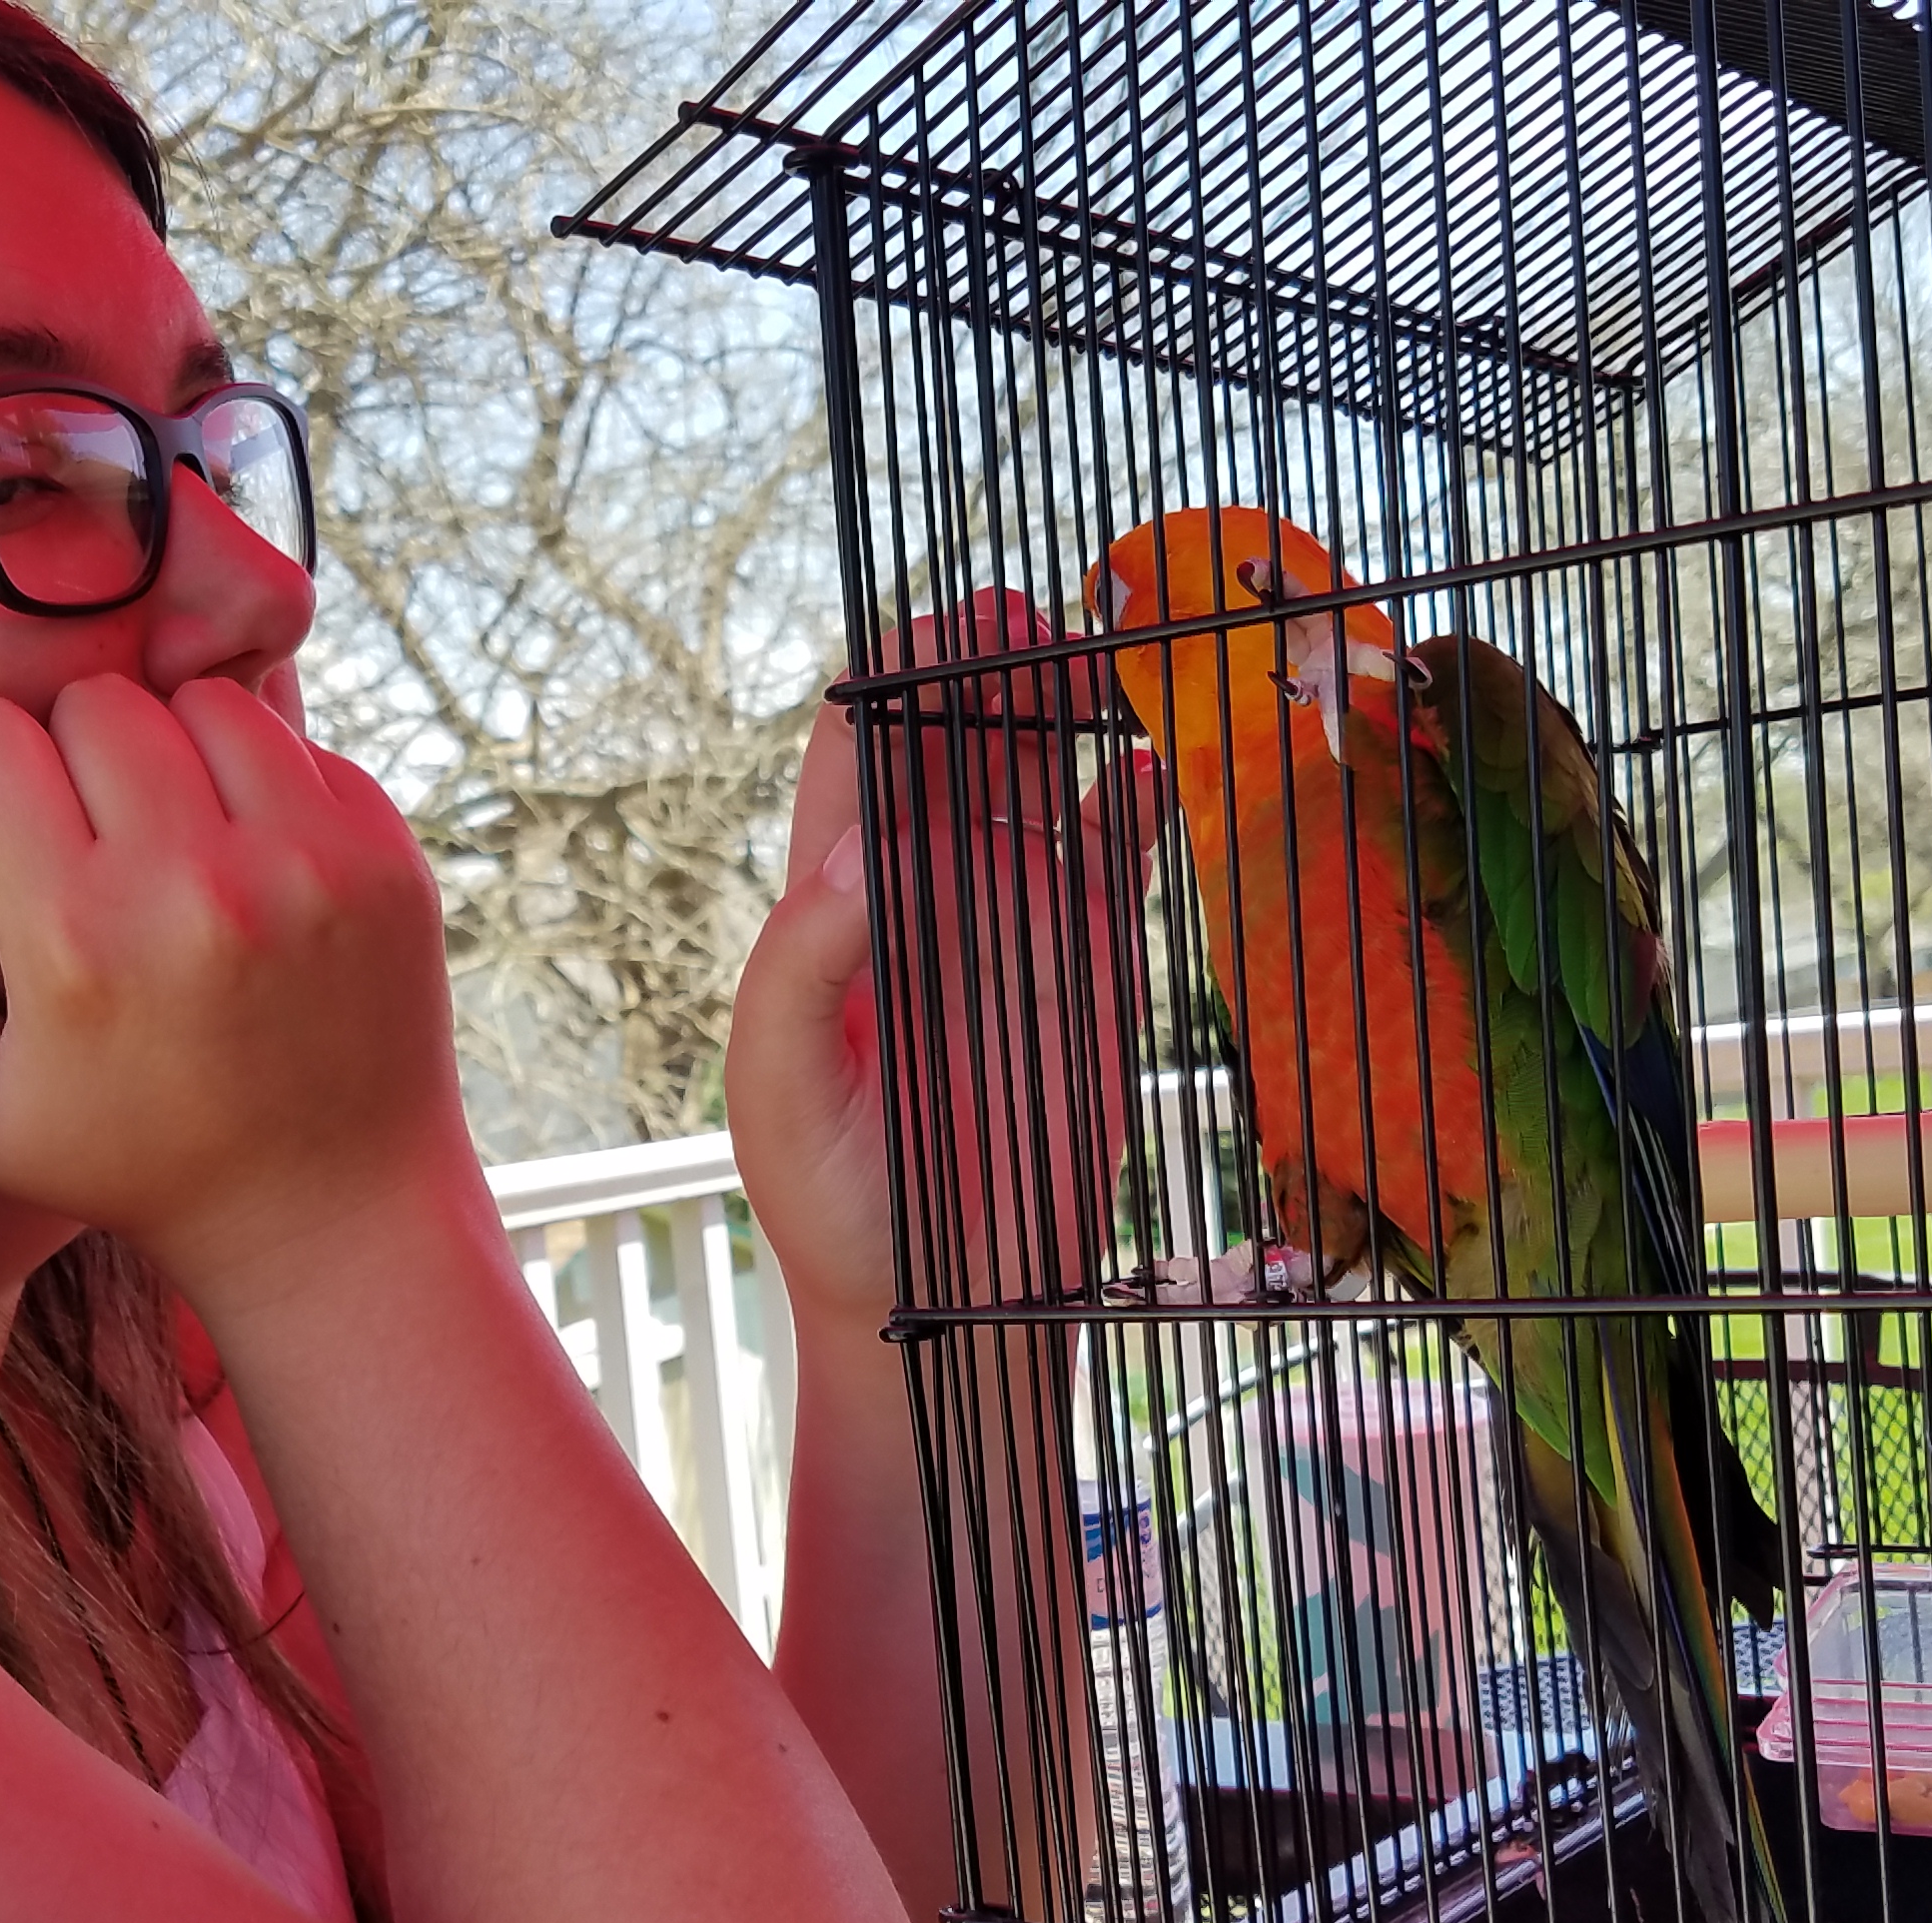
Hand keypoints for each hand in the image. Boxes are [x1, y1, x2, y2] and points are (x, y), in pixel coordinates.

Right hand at [0, 674, 467, 1294]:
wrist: (327, 1209)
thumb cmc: (126, 1156)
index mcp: (75, 943)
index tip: (6, 851)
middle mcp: (197, 888)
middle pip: (91, 700)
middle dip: (71, 756)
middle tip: (89, 844)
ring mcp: (309, 863)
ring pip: (198, 698)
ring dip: (171, 751)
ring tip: (169, 843)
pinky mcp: (386, 854)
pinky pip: (292, 739)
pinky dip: (260, 782)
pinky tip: (251, 866)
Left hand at [727, 593, 1160, 1327]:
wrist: (934, 1302)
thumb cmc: (829, 1198)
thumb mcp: (781, 1081)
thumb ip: (807, 964)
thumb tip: (861, 847)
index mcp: (833, 907)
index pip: (854, 758)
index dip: (885, 684)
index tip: (924, 633)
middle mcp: (926, 895)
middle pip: (957, 746)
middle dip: (984, 669)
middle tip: (1018, 611)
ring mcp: (1013, 924)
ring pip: (1041, 781)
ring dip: (1062, 711)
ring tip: (1090, 650)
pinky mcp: (1089, 968)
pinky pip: (1116, 861)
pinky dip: (1136, 805)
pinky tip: (1150, 760)